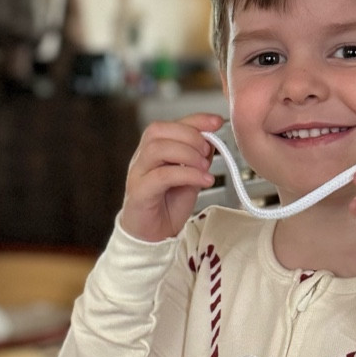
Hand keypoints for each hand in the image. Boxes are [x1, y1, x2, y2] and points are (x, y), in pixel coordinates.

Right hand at [119, 113, 224, 242]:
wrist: (154, 236)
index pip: (170, 124)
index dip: (195, 120)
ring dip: (187, 154)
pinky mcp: (139, 193)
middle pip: (157, 130)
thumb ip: (198, 158)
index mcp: (154, 150)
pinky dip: (186, 174)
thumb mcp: (190, 176)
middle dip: (189, 135)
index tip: (217, 122)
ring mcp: (138, 174)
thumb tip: (212, 139)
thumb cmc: (169, 205)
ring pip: (156, 149)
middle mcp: (142, 158)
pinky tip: (203, 180)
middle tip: (208, 152)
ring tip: (205, 167)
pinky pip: (160, 176)